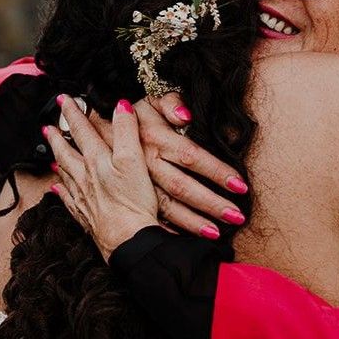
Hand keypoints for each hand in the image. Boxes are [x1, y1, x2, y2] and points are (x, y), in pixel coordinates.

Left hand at [47, 96, 161, 262]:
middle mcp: (85, 177)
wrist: (128, 241)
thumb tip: (121, 106)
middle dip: (57, 136)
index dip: (73, 113)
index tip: (63, 100)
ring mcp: (83, 197)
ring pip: (64, 173)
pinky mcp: (86, 215)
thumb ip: (126, 131)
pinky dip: (61, 191)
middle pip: (66, 151)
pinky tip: (58, 189)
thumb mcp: (134, 160)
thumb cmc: (133, 202)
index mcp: (97, 160)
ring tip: (51, 152)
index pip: (82, 130)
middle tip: (48, 126)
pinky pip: (68, 199)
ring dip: (57, 159)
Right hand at [89, 90, 248, 237]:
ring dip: (192, 222)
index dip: (216, 171)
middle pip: (182, 187)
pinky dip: (169, 229)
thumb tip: (186, 116)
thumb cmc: (138, 112)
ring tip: (216, 234)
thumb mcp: (153, 98)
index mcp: (156, 138)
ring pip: (167, 206)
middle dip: (210, 203)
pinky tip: (185, 240)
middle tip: (236, 216)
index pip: (192, 157)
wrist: (98, 125)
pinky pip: (152, 215)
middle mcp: (147, 163)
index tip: (240, 185)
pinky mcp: (132, 194)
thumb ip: (171, 103)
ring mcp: (138, 182)